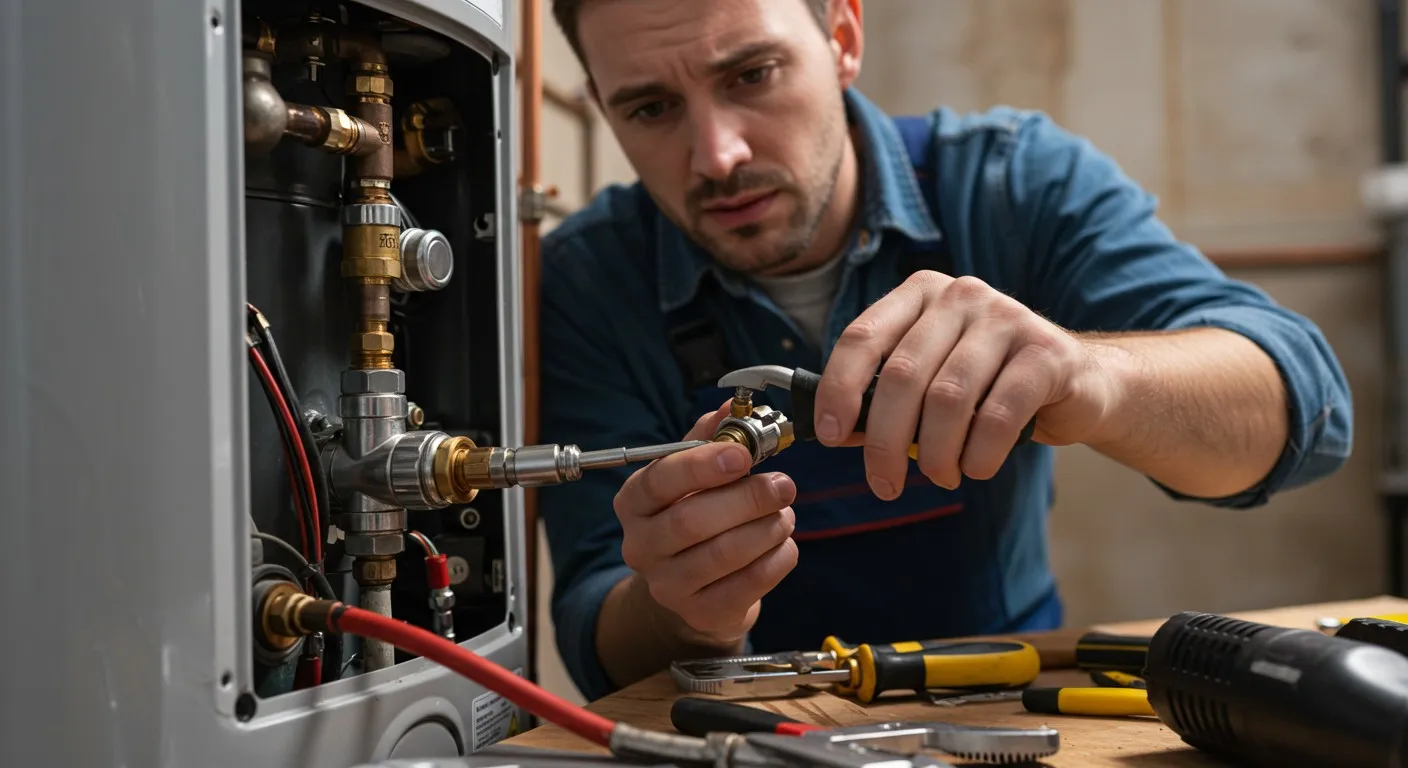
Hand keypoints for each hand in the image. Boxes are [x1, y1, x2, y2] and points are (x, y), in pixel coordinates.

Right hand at [612, 401, 799, 643]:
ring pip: (722, 555)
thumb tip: (731, 404)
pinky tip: (784, 543)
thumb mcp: (693, 476)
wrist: (694, 587)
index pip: (660, 480)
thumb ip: (710, 438)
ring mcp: (667, 585)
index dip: (702, 466)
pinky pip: (746, 586)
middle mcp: (641, 546)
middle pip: (692, 521)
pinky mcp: (700, 612)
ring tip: (787, 514)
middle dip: (746, 499)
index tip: (743, 455)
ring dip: (765, 529)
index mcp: (634, 503)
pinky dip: (775, 561)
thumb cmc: (695, 516)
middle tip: (784, 484)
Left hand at [813, 271, 1118, 497]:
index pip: (862, 337)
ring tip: (941, 477)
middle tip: (884, 484)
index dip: (838, 389)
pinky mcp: (1047, 352)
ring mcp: (1007, 318)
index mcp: (920, 294)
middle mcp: (961, 296)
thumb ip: (887, 397)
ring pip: (948, 398)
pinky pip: (998, 414)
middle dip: (885, 442)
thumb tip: (840, 432)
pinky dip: (979, 454)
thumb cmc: (990, 387)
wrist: (1079, 384)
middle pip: (902, 375)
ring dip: (936, 454)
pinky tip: (977, 468)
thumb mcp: (931, 382)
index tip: (831, 435)